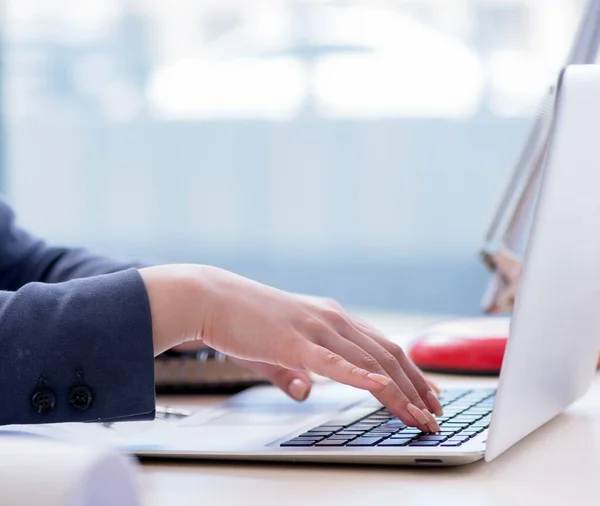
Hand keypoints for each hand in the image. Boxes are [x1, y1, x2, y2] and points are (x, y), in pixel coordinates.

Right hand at [140, 265, 442, 430]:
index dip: (411, 372)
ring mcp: (317, 329)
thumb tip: (304, 392)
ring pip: (371, 363)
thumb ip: (294, 372)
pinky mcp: (296, 342)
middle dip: (417, 387)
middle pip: (388, 356)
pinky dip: (363, 377)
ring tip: (421, 417)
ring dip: (401, 392)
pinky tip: (384, 389)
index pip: (383, 348)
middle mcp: (333, 320)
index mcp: (332, 319)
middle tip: (435, 413)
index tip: (428, 395)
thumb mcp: (276, 353)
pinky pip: (336, 363)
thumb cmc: (243, 323)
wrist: (212, 299)